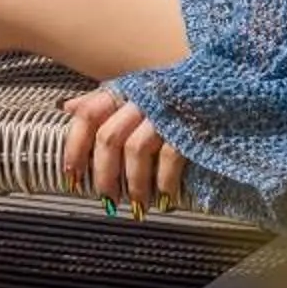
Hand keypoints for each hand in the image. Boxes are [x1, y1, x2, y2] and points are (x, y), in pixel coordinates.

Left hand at [63, 86, 185, 215]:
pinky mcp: (189, 126)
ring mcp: (165, 112)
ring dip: (134, 184)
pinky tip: (165, 197)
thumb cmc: (170, 91)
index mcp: (124, 89)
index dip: (75, 147)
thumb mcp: (134, 90)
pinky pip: (170, 156)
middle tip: (106, 200)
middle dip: (104, 175)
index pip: (88, 114)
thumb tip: (66, 107)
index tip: (71, 176)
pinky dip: (164, 181)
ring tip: (137, 204)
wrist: (220, 82)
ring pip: (136, 149)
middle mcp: (141, 98)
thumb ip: (101, 101)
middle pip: (109, 138)